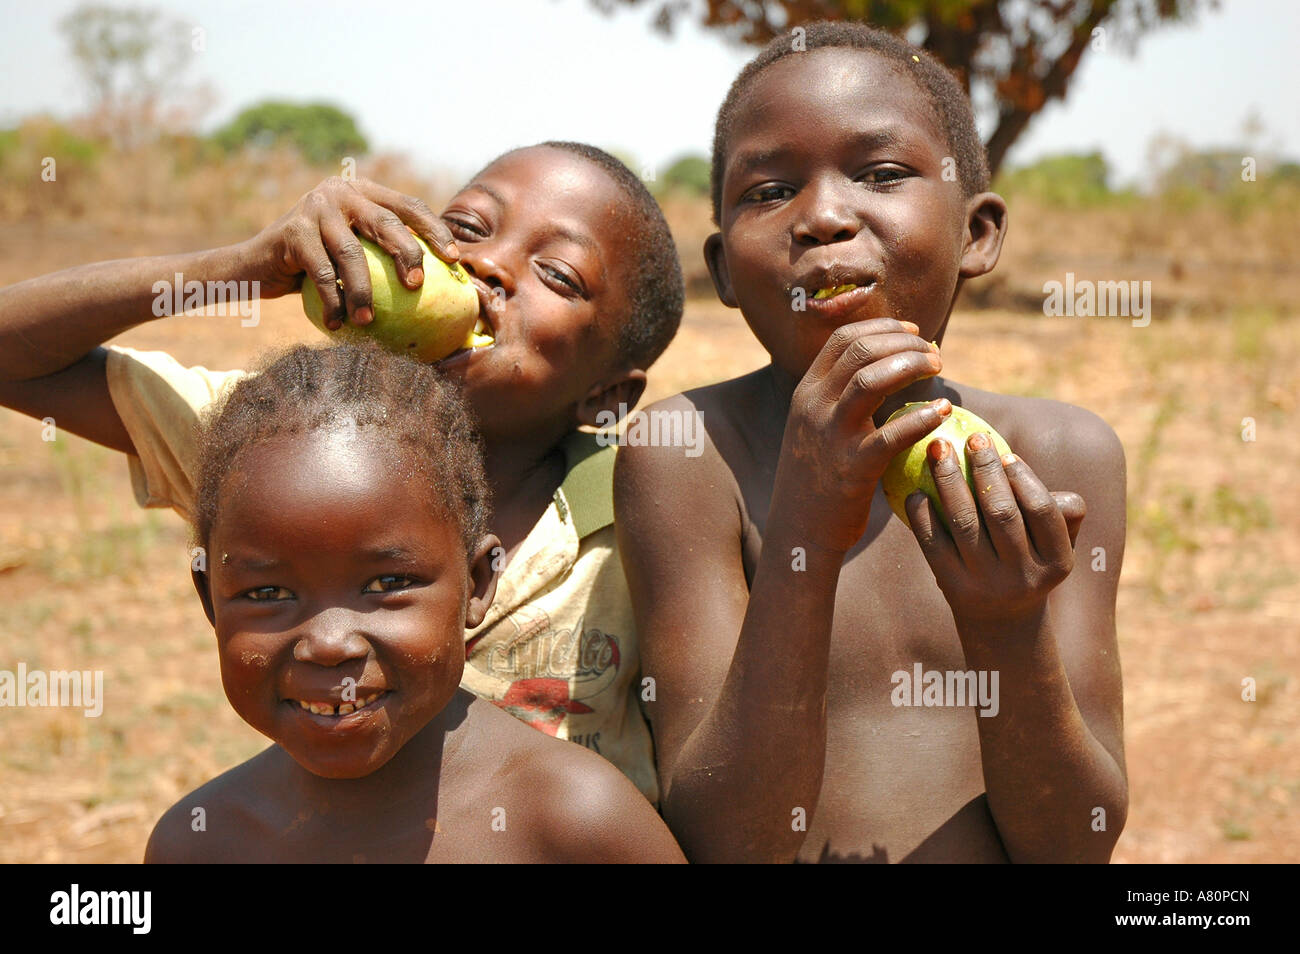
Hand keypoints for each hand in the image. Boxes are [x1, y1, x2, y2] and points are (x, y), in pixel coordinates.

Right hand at [238, 176, 460, 327]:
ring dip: (363, 292)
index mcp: (364, 192)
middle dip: (407, 253)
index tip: (455, 260)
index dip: (434, 230)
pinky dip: (332, 301)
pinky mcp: (293, 231)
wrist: (256, 265)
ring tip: (369, 322)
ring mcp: (315, 208)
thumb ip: (384, 255)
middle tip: (418, 285)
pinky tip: (339, 325)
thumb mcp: (352, 253)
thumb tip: (439, 288)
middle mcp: (340, 192)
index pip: (408, 206)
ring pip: (352, 253)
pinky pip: (321, 273)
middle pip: (385, 222)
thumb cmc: (316, 267)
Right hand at [773, 318, 947, 552]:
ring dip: (911, 364)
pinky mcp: (851, 467)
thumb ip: (841, 399)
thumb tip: (888, 369)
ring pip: (871, 378)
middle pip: (861, 350)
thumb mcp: (816, 429)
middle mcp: (814, 406)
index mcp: (806, 393)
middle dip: (905, 342)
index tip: (914, 333)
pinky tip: (941, 411)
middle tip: (934, 353)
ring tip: (938, 368)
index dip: (883, 327)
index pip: (843, 338)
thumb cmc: (818, 479)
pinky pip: (890, 434)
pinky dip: (920, 418)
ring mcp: (830, 435)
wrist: (799, 531)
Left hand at [905, 431, 1085, 624]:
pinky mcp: (953, 587)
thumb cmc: (1028, 562)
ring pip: (964, 523)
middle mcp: (1024, 576)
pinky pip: (934, 543)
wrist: (1000, 621)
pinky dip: (922, 514)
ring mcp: (986, 584)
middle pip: (1002, 513)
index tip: (1006, 453)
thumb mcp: (1052, 545)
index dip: (1025, 479)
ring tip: (938, 450)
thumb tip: (1021, 465)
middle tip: (972, 438)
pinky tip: (916, 490)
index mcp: (1057, 562)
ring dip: (949, 480)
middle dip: (985, 471)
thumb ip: (1056, 510)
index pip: (1044, 512)